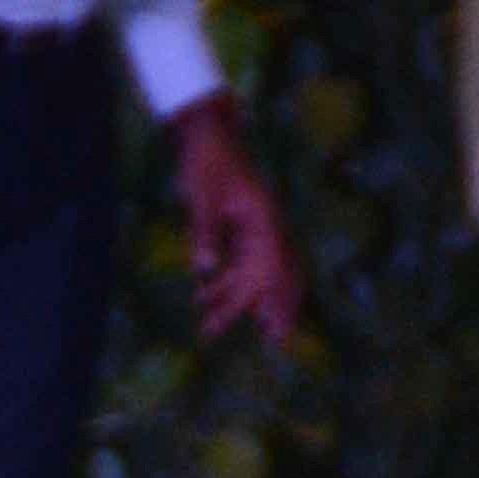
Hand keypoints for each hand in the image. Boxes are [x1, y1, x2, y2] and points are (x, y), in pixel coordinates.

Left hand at [168, 101, 305, 343]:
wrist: (205, 134)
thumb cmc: (206, 160)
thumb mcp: (201, 195)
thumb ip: (204, 230)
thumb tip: (206, 269)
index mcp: (264, 217)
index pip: (274, 265)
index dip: (275, 298)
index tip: (275, 326)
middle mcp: (266, 224)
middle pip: (277, 273)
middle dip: (274, 307)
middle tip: (276, 343)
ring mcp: (256, 226)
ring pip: (255, 271)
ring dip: (237, 300)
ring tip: (214, 330)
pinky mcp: (241, 227)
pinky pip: (239, 261)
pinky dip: (224, 281)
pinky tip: (204, 298)